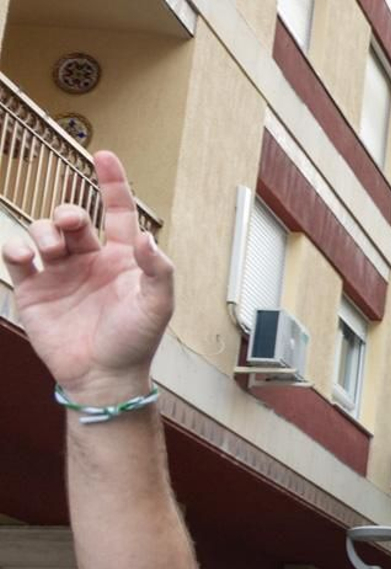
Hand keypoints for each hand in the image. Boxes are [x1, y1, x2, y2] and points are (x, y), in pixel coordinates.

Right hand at [1, 151, 173, 403]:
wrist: (103, 376)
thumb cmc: (135, 342)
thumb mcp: (157, 305)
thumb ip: (159, 269)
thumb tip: (149, 237)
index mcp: (123, 260)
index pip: (118, 213)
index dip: (113, 184)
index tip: (105, 156)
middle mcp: (90, 261)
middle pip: (73, 219)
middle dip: (68, 212)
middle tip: (69, 223)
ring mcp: (60, 273)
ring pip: (44, 233)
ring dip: (44, 230)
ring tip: (50, 247)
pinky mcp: (34, 289)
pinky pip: (17, 257)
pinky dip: (16, 248)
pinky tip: (25, 255)